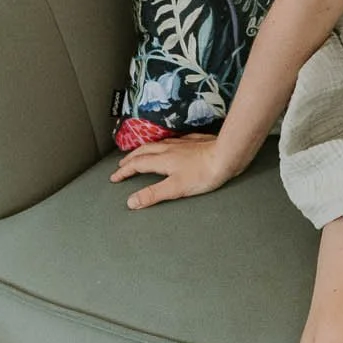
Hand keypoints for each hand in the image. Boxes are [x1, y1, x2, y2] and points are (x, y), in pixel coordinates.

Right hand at [110, 133, 238, 208]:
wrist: (227, 155)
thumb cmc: (204, 173)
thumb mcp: (175, 188)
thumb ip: (153, 194)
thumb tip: (131, 201)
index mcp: (162, 160)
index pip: (137, 164)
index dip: (125, 171)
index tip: (115, 177)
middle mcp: (169, 148)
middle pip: (144, 151)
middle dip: (131, 158)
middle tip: (122, 164)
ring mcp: (182, 143)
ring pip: (158, 144)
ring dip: (145, 149)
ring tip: (140, 153)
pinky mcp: (194, 141)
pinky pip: (173, 140)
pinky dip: (164, 144)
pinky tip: (170, 145)